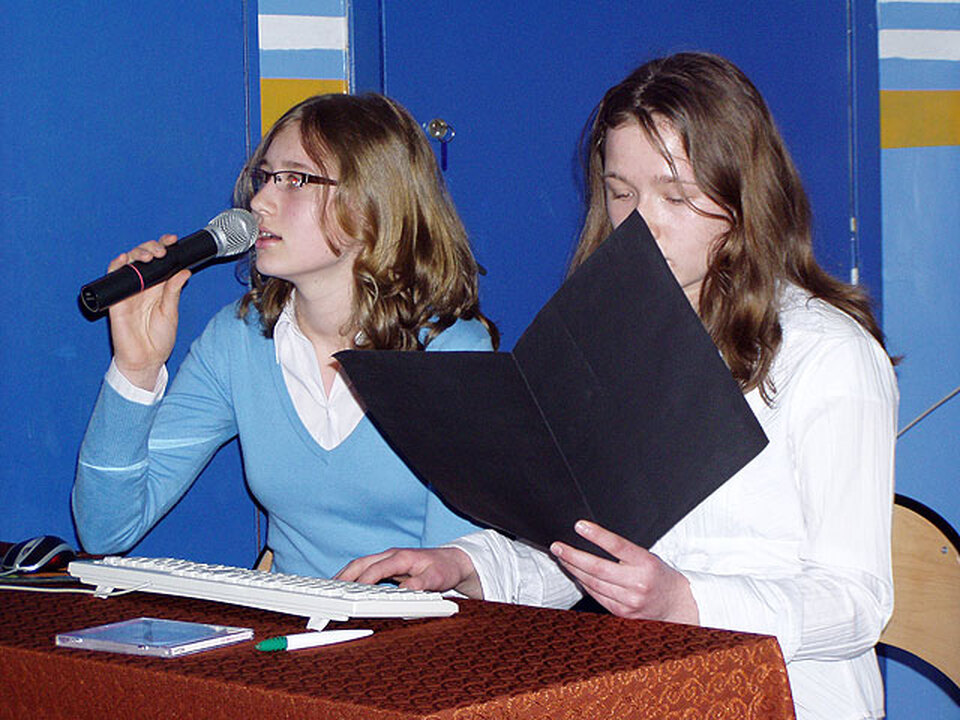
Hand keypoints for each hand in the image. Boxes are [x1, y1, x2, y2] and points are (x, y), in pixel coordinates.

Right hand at [107, 235, 190, 389]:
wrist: (145, 359)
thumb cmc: (159, 339)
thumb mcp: (171, 313)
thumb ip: (173, 292)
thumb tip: (183, 271)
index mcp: (159, 287)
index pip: (161, 261)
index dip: (165, 248)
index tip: (173, 241)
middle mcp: (143, 286)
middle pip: (143, 257)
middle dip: (152, 247)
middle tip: (162, 251)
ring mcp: (129, 290)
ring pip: (128, 263)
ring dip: (137, 253)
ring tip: (149, 255)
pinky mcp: (117, 299)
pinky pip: (113, 277)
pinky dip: (116, 266)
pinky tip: (123, 259)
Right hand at [335, 547, 482, 598]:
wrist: (454, 562)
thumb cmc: (445, 570)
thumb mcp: (436, 580)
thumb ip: (419, 585)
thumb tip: (403, 592)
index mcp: (401, 557)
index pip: (376, 569)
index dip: (362, 581)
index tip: (350, 594)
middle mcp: (392, 556)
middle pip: (361, 563)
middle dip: (343, 576)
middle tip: (329, 591)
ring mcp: (389, 560)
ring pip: (360, 565)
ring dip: (345, 576)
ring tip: (330, 590)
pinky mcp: (389, 566)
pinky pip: (366, 570)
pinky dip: (353, 577)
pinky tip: (346, 587)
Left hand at [550, 520, 698, 623]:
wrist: (675, 604)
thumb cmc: (659, 576)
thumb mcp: (647, 556)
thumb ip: (624, 551)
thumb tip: (592, 538)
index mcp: (645, 563)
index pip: (617, 545)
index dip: (596, 535)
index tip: (579, 526)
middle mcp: (637, 582)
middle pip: (597, 568)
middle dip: (573, 556)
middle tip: (558, 546)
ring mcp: (629, 600)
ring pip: (593, 583)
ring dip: (574, 569)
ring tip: (562, 558)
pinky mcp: (622, 612)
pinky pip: (596, 595)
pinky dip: (584, 584)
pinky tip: (576, 575)